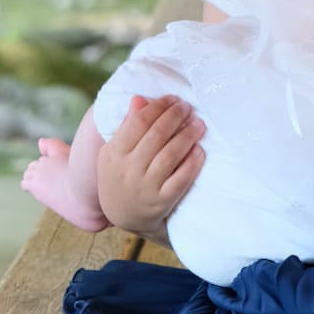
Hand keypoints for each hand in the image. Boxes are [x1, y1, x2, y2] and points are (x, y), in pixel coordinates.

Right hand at [96, 94, 204, 240]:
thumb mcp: (116, 151)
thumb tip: (139, 98)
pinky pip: (180, 180)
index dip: (158, 107)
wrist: (122, 214)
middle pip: (156, 136)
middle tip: (188, 107)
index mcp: (113, 153)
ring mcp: (144, 187)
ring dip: (187, 136)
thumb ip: (128, 125)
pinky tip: (200, 150)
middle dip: (175, 117)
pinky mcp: (161, 202)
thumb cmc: (121, 173)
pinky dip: (192, 163)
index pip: (138, 122)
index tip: (173, 99)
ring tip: (199, 124)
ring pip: (169, 156)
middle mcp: (127, 170)